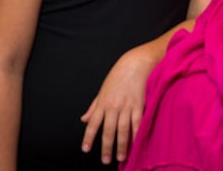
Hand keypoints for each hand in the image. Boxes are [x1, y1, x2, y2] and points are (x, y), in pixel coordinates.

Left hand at [80, 42, 164, 164]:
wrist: (135, 63)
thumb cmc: (118, 75)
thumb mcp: (103, 90)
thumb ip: (94, 107)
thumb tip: (84, 119)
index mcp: (103, 103)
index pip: (93, 124)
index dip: (89, 137)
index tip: (86, 149)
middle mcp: (113, 106)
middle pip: (108, 131)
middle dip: (106, 147)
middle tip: (106, 160)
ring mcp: (127, 106)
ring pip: (123, 130)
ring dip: (122, 145)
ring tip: (121, 157)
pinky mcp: (139, 104)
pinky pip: (137, 122)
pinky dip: (136, 134)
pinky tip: (136, 143)